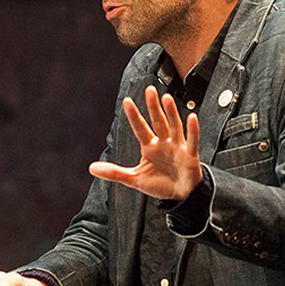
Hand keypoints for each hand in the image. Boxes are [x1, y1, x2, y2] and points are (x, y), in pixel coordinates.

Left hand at [89, 85, 201, 199]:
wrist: (181, 195)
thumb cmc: (160, 183)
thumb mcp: (134, 179)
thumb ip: (114, 172)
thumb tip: (91, 168)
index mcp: (149, 147)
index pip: (140, 129)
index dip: (134, 116)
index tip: (126, 101)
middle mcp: (164, 144)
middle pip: (158, 122)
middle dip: (153, 107)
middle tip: (149, 90)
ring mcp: (178, 148)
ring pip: (174, 127)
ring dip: (171, 113)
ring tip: (166, 99)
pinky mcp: (190, 156)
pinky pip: (192, 142)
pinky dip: (193, 130)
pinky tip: (192, 118)